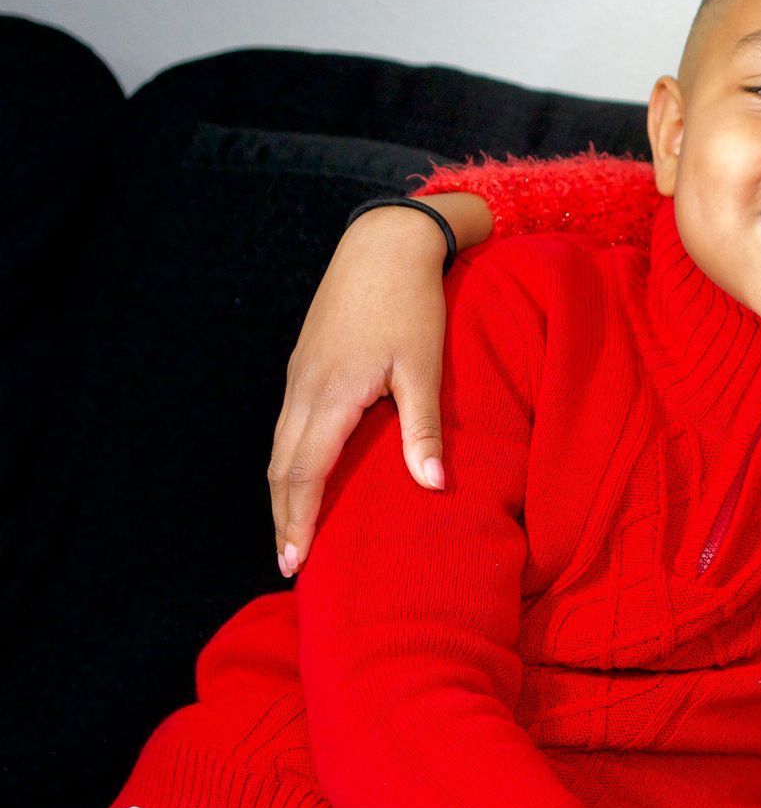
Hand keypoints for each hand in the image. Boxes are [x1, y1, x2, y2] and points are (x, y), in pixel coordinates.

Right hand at [268, 195, 485, 573]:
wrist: (384, 244)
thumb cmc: (412, 304)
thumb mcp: (424, 367)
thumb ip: (425, 429)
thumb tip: (433, 486)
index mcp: (331, 395)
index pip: (304, 474)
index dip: (298, 521)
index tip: (294, 561)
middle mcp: (304, 389)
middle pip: (282, 468)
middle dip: (283, 517)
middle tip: (288, 563)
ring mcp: (299, 375)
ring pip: (280, 447)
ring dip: (283, 492)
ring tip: (293, 530)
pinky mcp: (304, 363)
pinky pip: (288, 425)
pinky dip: (289, 461)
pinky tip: (303, 476)